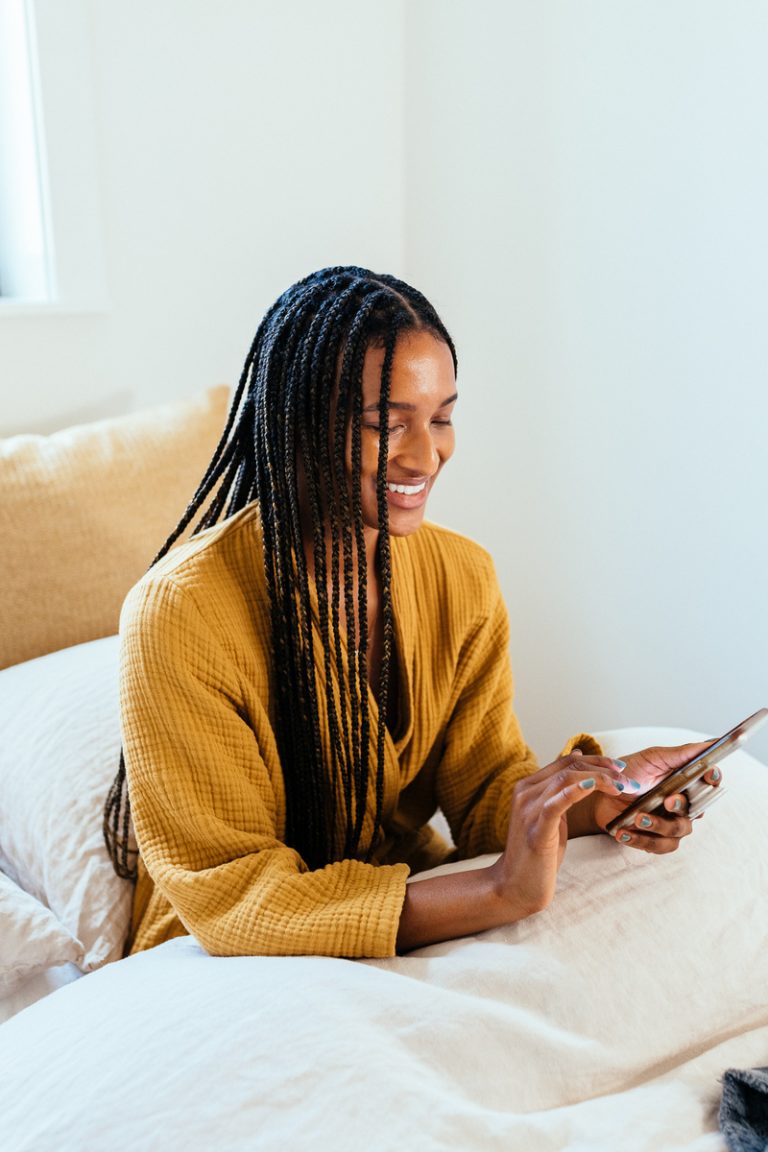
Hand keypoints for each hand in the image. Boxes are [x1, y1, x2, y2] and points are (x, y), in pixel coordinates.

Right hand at [489, 752, 626, 917]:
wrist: (515, 887)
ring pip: (565, 780)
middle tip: (627, 779)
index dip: (596, 761)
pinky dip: (574, 792)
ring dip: (597, 779)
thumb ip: (561, 791)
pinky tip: (592, 787)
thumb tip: (577, 756)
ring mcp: (528, 811)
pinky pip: (554, 805)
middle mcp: (525, 793)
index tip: (620, 769)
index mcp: (528, 787)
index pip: (565, 761)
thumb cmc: (537, 853)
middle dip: (602, 769)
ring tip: (620, 788)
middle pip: (568, 767)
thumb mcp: (551, 816)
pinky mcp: (535, 831)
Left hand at [591, 741, 722, 852]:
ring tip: (638, 818)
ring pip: (679, 830)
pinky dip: (641, 840)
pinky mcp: (656, 839)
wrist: (601, 794)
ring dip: (659, 825)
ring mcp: (671, 823)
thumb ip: (681, 753)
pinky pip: (659, 846)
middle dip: (682, 805)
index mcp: (685, 782)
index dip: (713, 778)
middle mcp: (683, 804)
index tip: (708, 774)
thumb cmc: (629, 773)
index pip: (709, 782)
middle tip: (667, 801)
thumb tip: (710, 743)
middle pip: (697, 810)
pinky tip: (624, 832)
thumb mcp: (652, 758)